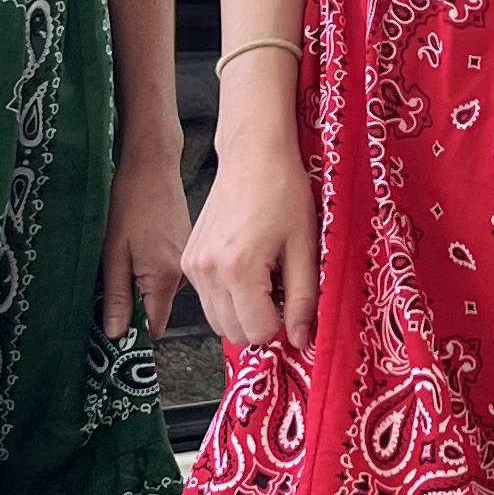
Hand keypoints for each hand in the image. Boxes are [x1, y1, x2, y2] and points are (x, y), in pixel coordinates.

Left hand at [99, 135, 190, 340]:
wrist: (152, 164)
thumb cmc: (130, 200)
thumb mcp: (113, 253)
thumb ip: (117, 297)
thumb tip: (117, 334)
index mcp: (165, 277)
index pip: (155, 326)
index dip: (134, 330)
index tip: (114, 327)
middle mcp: (182, 273)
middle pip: (158, 308)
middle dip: (135, 306)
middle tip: (111, 285)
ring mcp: (186, 261)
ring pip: (161, 291)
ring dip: (142, 284)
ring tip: (125, 258)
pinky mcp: (184, 249)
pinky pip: (167, 273)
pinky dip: (151, 268)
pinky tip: (138, 246)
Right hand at [184, 122, 321, 355]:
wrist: (252, 155)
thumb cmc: (282, 191)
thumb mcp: (305, 246)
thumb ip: (302, 299)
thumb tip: (299, 339)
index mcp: (238, 268)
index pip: (258, 332)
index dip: (281, 324)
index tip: (291, 300)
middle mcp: (208, 271)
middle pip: (235, 333)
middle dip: (261, 321)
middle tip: (279, 288)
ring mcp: (193, 266)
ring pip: (218, 322)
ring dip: (243, 312)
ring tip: (264, 276)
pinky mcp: (189, 260)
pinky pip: (208, 301)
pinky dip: (229, 297)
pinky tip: (247, 269)